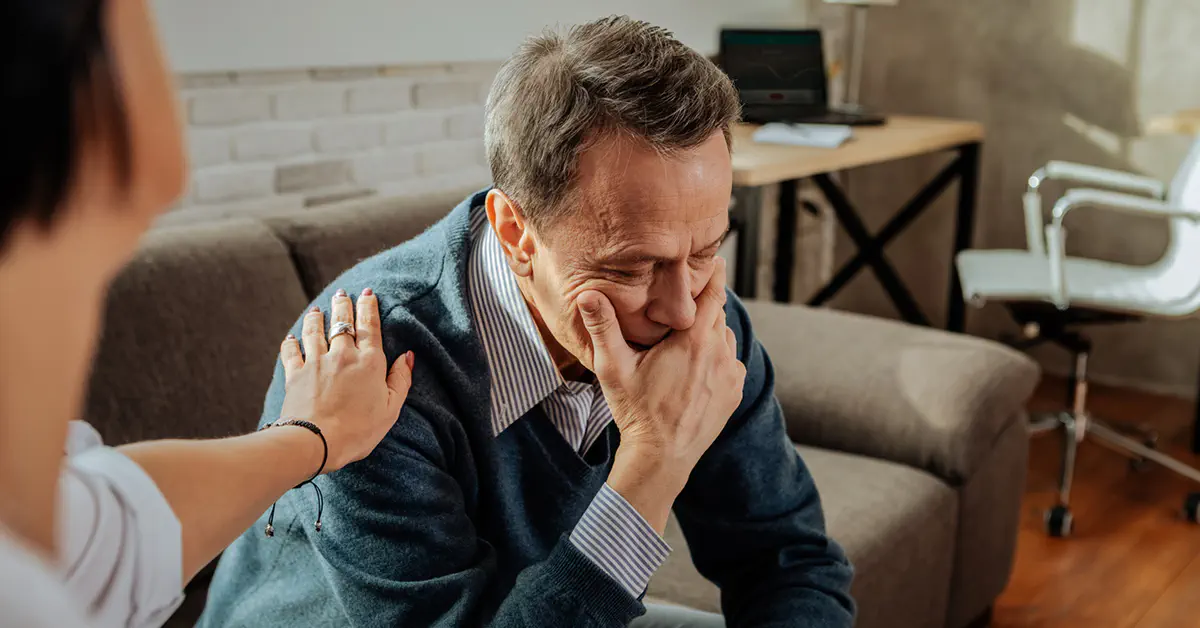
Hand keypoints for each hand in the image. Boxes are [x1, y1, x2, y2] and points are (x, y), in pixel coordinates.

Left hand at [279, 288, 413, 471]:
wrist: (317, 441)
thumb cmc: (359, 429)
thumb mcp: (391, 408)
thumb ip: (401, 379)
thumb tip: (408, 356)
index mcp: (369, 362)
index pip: (370, 326)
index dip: (369, 307)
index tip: (368, 293)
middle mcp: (343, 355)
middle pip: (342, 323)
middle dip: (343, 305)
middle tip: (342, 294)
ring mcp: (316, 362)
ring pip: (315, 331)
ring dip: (317, 318)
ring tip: (318, 309)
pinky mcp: (295, 374)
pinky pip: (292, 351)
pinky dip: (291, 342)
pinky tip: (291, 337)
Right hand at [577, 257, 744, 529]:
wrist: (661, 457)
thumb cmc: (636, 410)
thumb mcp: (614, 367)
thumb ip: (603, 327)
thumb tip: (587, 294)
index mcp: (694, 340)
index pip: (713, 292)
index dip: (713, 274)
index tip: (714, 259)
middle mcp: (719, 353)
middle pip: (717, 314)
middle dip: (702, 307)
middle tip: (683, 305)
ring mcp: (731, 374)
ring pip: (725, 337)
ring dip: (710, 333)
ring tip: (686, 340)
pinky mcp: (735, 393)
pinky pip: (731, 362)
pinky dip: (718, 358)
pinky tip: (696, 368)